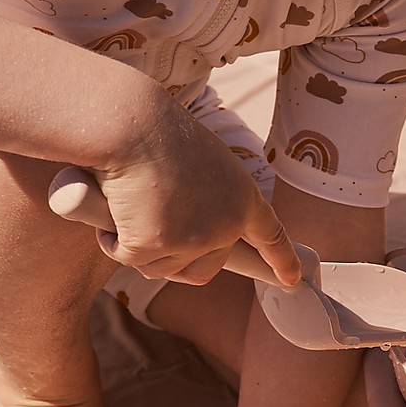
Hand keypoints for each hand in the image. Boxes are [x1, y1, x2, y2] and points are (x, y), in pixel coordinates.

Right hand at [86, 94, 300, 286]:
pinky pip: (127, 256)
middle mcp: (225, 227)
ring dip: (139, 246)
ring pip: (160, 267)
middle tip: (152, 227)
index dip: (281, 260)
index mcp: (244, 200)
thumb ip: (210, 200)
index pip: (271, 237)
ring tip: (132, 203)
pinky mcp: (153, 247)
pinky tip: (114, 205)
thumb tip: (185, 232)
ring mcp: (192, 240)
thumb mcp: (206, 164)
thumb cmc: (163, 133)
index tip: (291, 280)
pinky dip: (113, 239)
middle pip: (203, 270)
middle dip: (175, 259)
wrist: (133, 126)